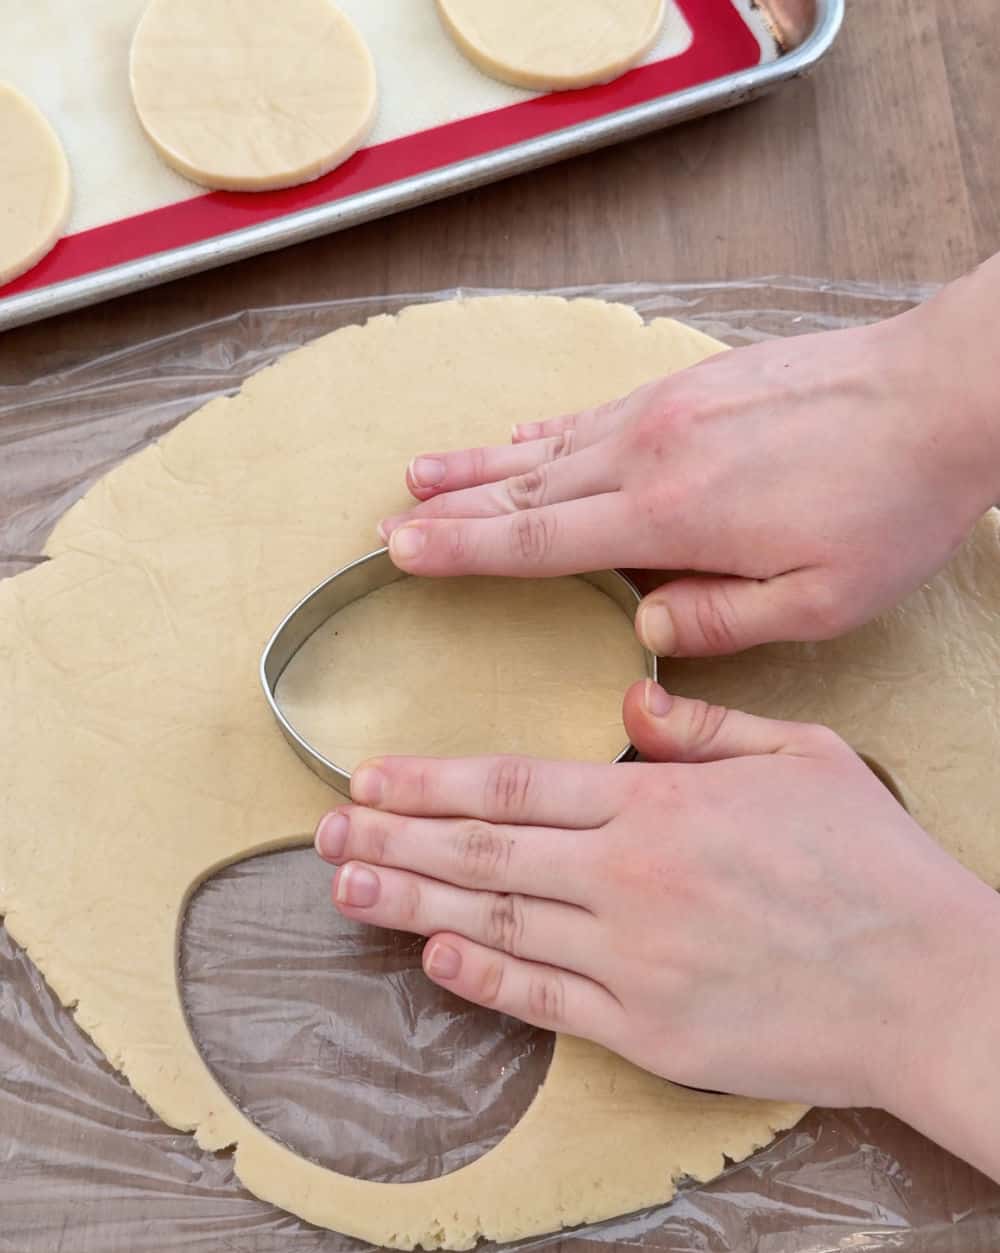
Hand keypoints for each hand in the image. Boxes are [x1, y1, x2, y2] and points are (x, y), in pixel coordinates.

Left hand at [313, 682, 999, 1147]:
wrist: (930, 985)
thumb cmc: (873, 865)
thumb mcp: (801, 755)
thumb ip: (706, 726)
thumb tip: (631, 703)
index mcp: (659, 804)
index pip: (517, 783)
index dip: (434, 781)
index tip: (374, 777)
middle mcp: (627, 877)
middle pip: (484, 849)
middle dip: (395, 834)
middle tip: (327, 828)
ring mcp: (631, 958)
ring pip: (494, 920)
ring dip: (411, 900)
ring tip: (346, 885)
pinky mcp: (647, 1030)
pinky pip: (543, 1000)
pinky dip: (481, 976)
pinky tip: (433, 955)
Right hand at [379, 307, 999, 656]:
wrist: (942, 392)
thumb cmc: (889, 504)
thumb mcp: (822, 601)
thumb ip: (721, 624)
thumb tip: (645, 629)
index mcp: (669, 518)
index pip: (537, 540)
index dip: (461, 549)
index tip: (400, 551)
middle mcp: (650, 454)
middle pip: (525, 488)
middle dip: (451, 508)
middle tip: (389, 520)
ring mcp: (666, 409)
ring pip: (550, 445)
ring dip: (482, 463)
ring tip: (423, 472)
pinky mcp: (690, 384)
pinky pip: (595, 413)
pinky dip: (547, 431)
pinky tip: (520, 437)